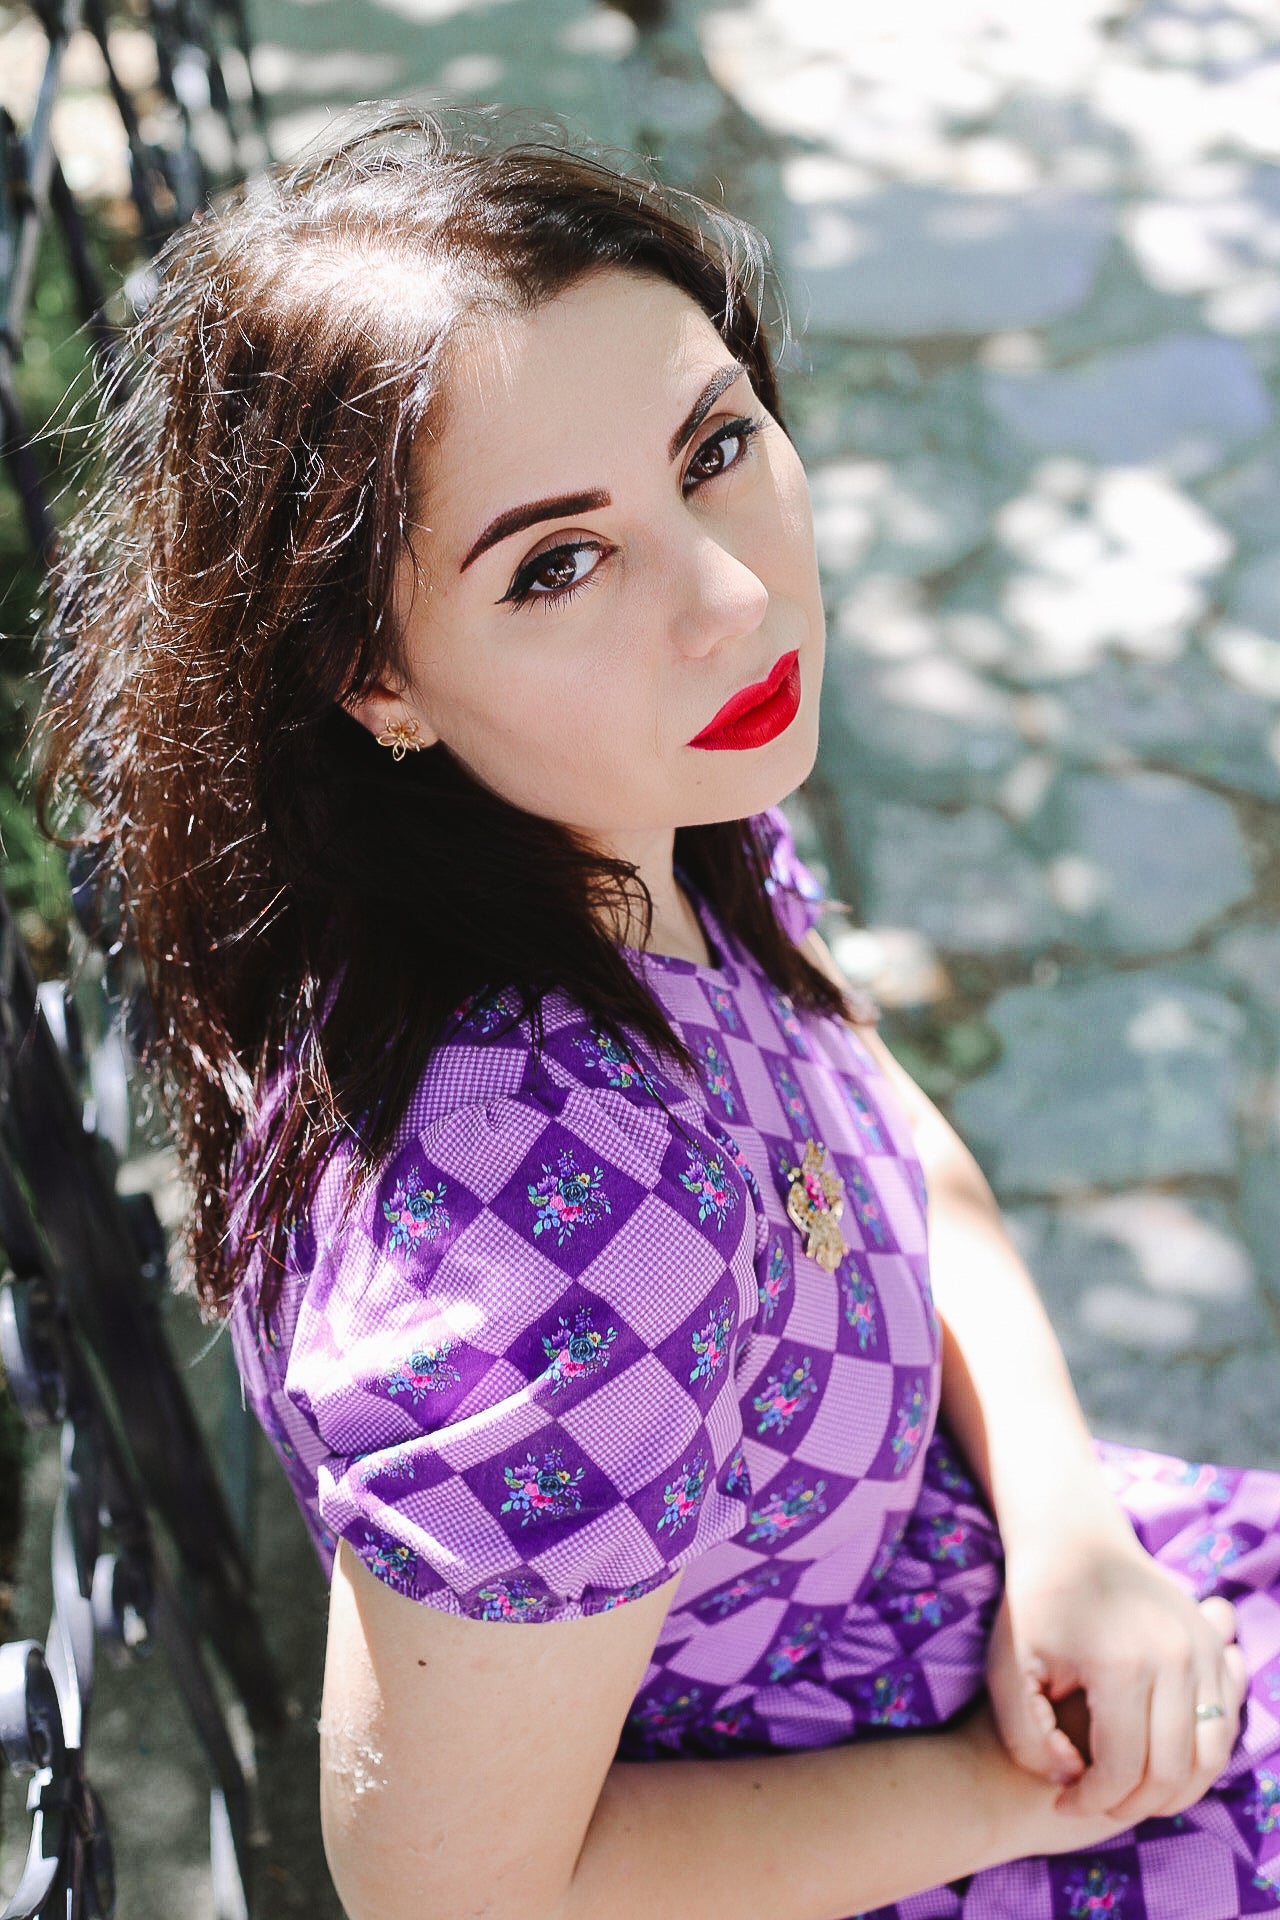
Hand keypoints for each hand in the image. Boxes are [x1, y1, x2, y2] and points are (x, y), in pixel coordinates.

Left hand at [986, 1529, 1246, 1825]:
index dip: (1092, 1801)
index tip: (1063, 1801)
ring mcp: (1201, 1650)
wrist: (1072, 1537)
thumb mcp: (1008, 1668)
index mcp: (1121, 1663)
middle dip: (1131, 1805)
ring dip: (1172, 1791)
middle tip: (1093, 1805)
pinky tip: (1154, 1764)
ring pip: (1208, 1755)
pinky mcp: (1212, 1646)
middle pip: (1170, 1771)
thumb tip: (1072, 1779)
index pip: (1122, 1769)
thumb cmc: (1033, 1604)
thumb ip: (1028, 1737)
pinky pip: (1222, 1725)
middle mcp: (1174, 1657)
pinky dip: (1197, 1759)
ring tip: (1125, 1793)